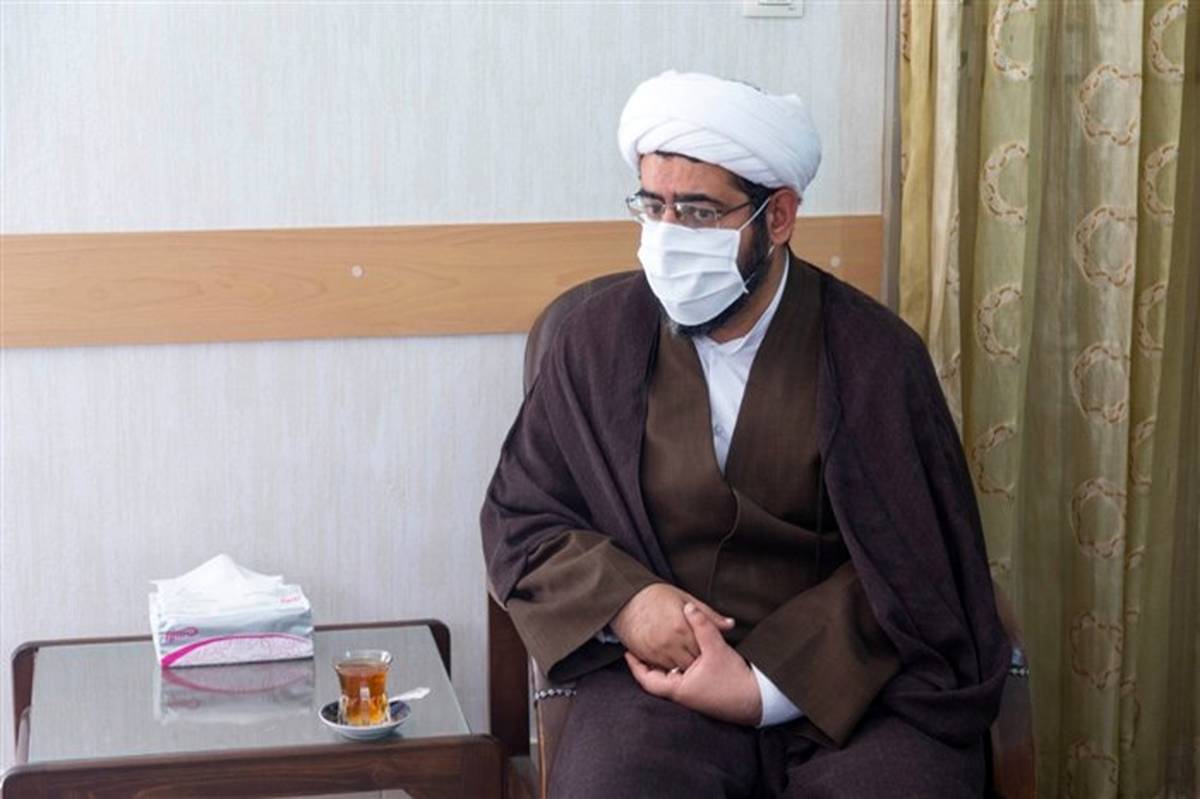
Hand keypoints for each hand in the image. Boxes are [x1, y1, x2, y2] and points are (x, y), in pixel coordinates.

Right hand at [610, 583, 734, 670]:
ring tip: (694, 666)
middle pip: (692, 663)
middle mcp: (670, 642)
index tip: (715, 652)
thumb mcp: (685, 599)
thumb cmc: (656, 595)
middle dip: (700, 663)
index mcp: (683, 627)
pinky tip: (676, 662)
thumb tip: (730, 625)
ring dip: (686, 668)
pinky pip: (662, 670)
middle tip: (707, 662)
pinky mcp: (645, 655)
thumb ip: (708, 615)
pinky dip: (670, 668)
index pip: (704, 649)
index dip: (710, 652)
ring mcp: (657, 651)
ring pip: (677, 669)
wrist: (625, 598)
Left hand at [625, 602, 761, 726]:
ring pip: (669, 682)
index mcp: (680, 689)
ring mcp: (693, 697)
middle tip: (638, 648)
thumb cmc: (735, 679)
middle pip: (656, 681)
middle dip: (646, 665)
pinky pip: (682, 682)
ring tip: (655, 650)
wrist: (758, 701)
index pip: (648, 680)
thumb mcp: (716, 648)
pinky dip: (675, 671)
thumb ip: (702, 626)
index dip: (635, 665)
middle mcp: (683, 696)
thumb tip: (688, 607)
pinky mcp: (703, 696)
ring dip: (662, 667)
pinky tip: (679, 659)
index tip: (627, 651)